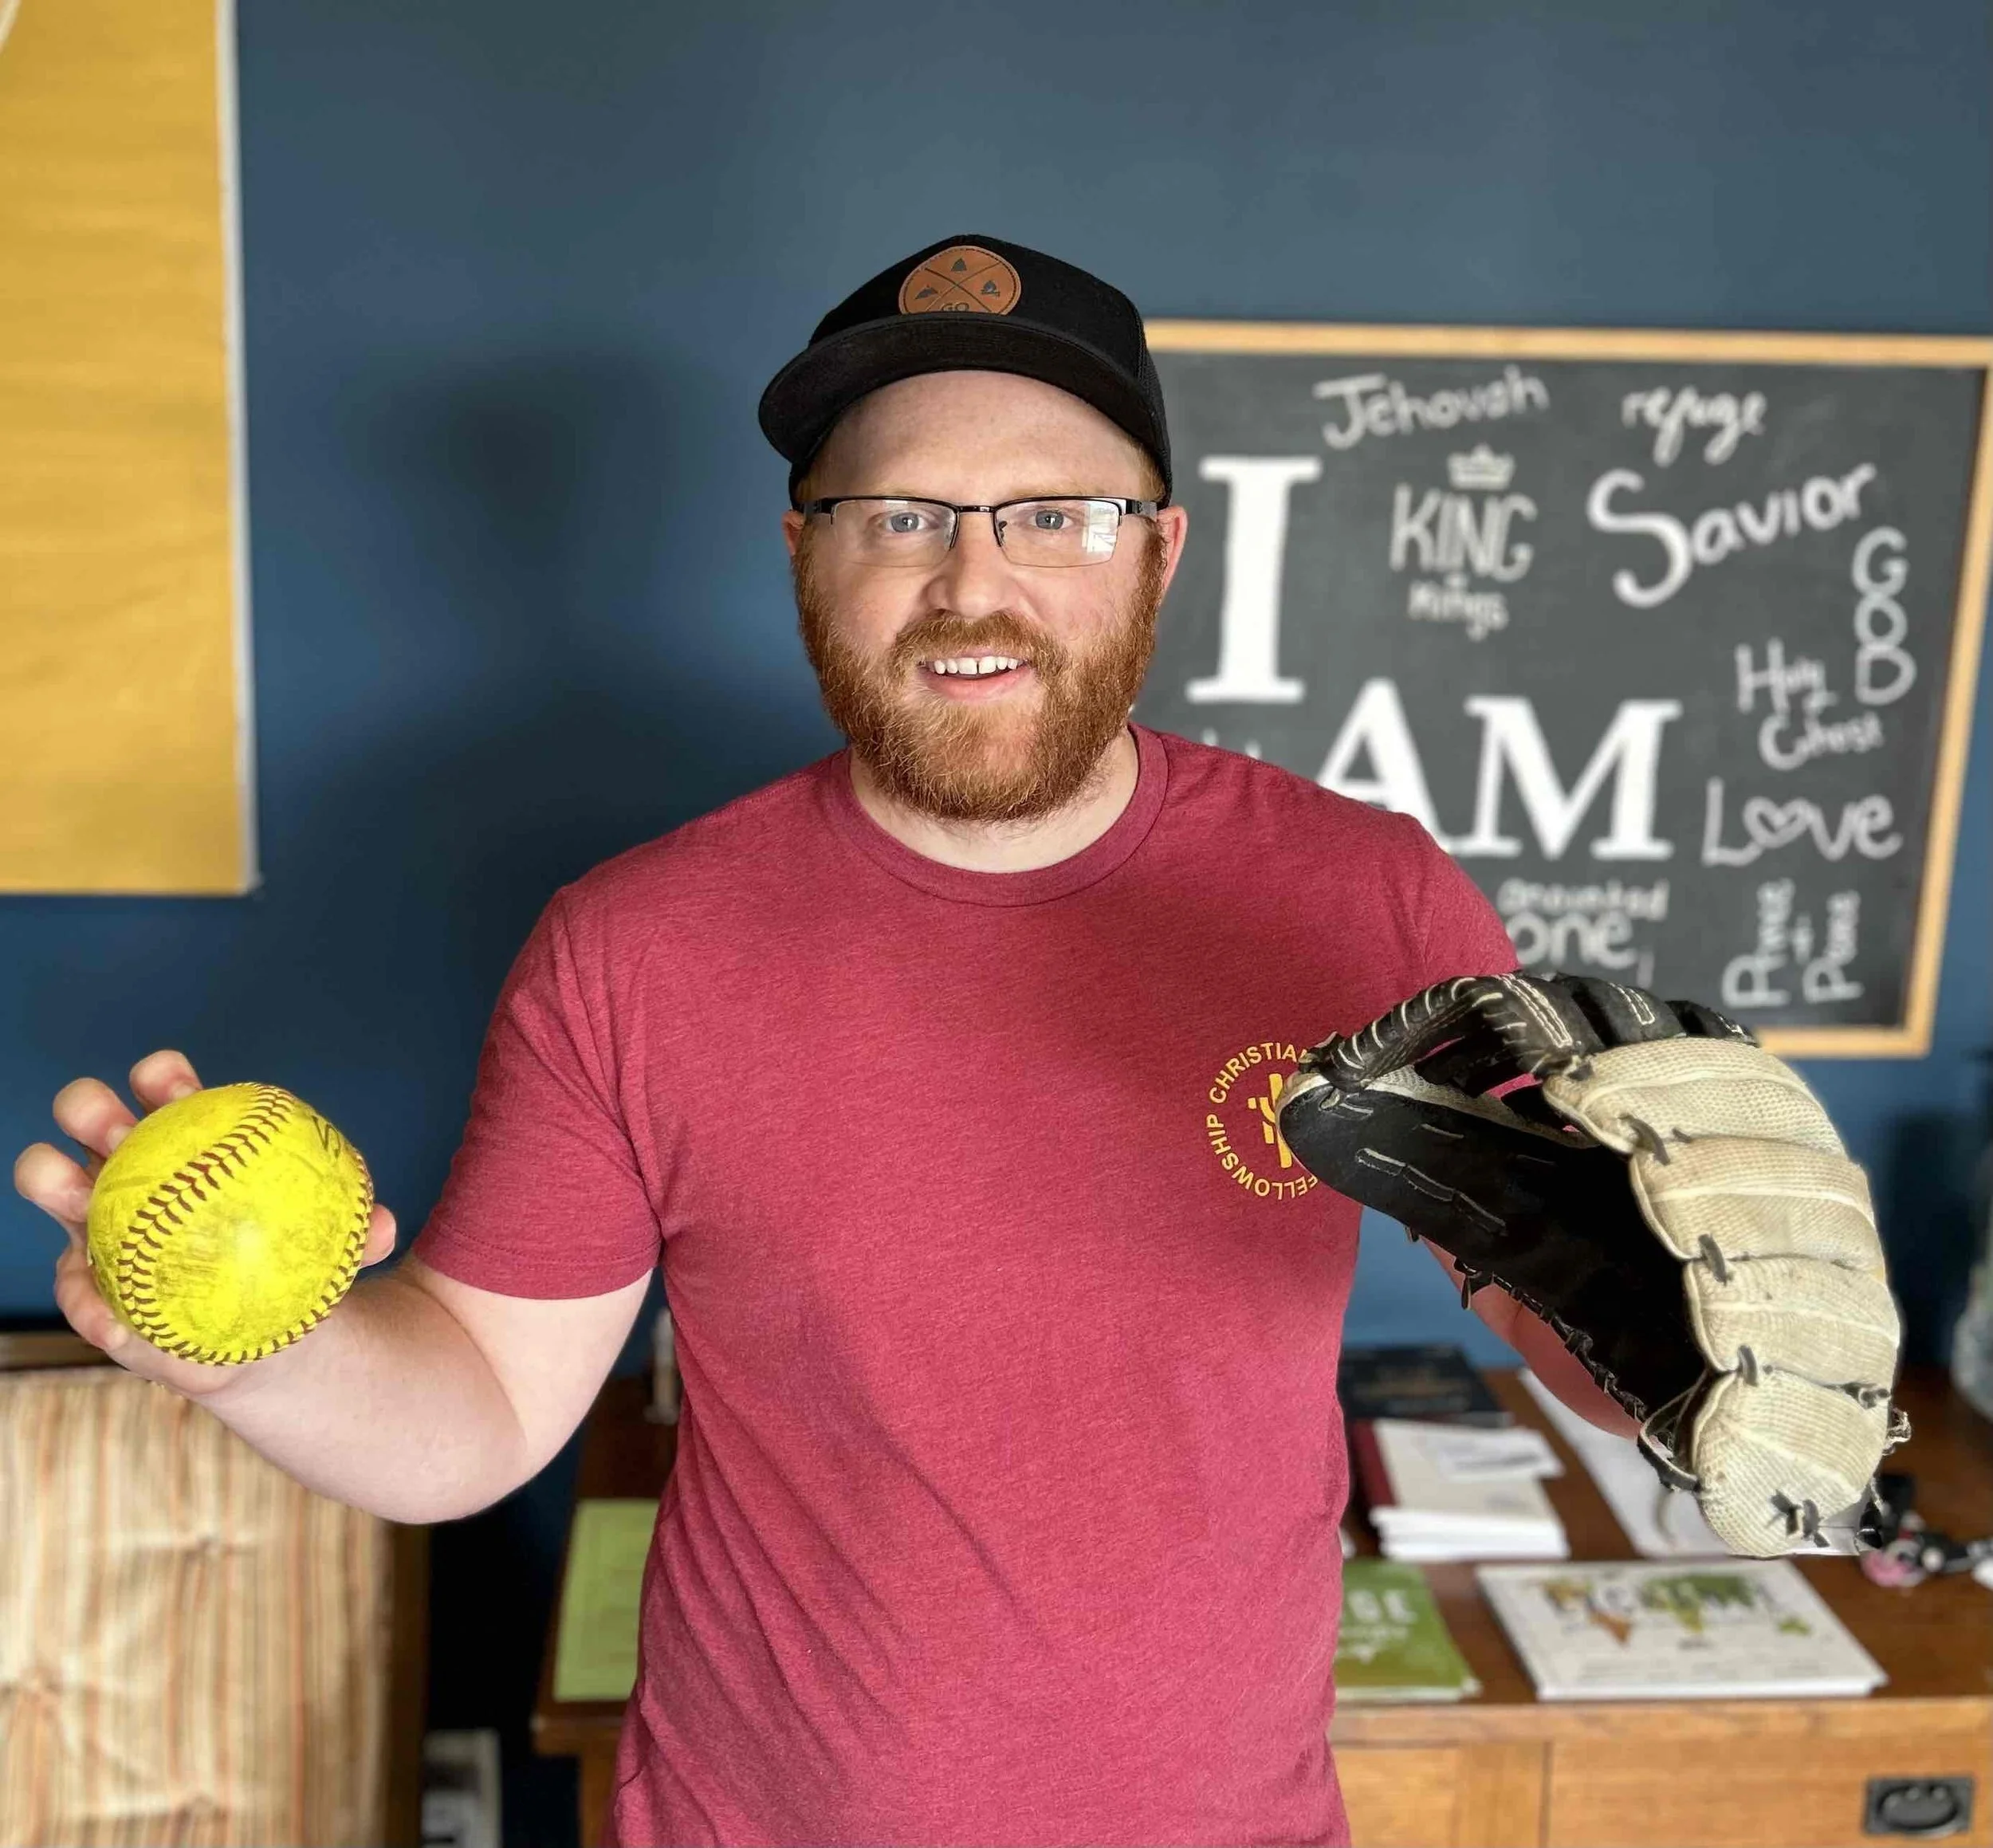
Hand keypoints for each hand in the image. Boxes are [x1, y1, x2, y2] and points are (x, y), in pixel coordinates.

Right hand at [14, 1050, 398, 1399]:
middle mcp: (127, 1163)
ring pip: (50, 1179)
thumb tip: (383, 1226)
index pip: (163, 1083)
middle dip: (89, 1106)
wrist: (265, 1330)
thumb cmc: (291, 1259)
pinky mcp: (83, 1279)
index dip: (162, 1075)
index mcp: (184, 1134)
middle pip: (87, 1112)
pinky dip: (89, 1303)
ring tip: (80, 1198)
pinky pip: (74, 1288)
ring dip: (54, 1180)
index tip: (179, 1091)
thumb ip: (358, 1232)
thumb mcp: (330, 1243)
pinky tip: (117, 1320)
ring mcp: (95, 1217)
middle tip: (118, 1132)